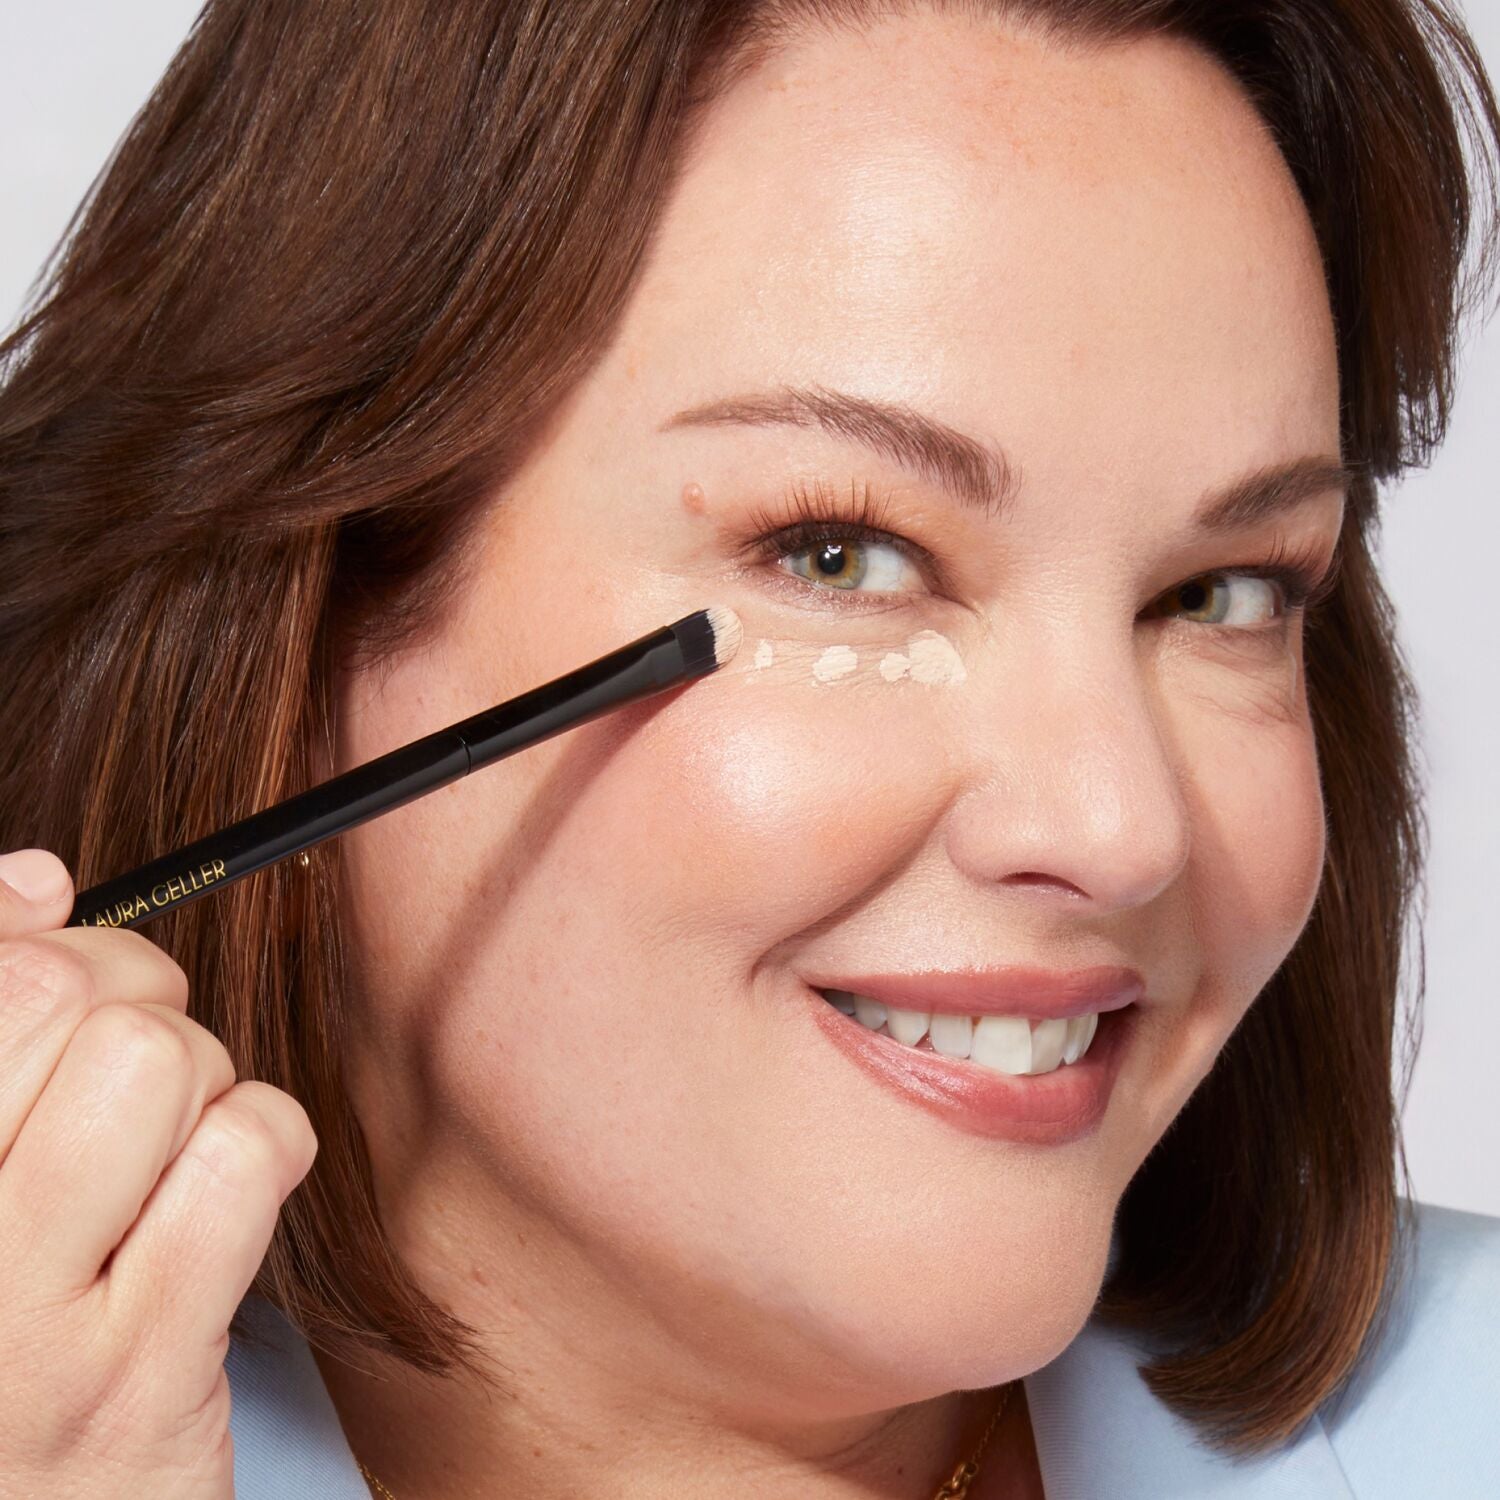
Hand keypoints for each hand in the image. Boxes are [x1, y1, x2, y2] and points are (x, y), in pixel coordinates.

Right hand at [0, 848, 317, 1498]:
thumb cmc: (5, 1325)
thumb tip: (39, 878)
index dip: (44, 941)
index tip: (62, 979)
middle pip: (69, 989)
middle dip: (134, 993)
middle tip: (126, 1072)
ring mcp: (15, 1326)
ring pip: (164, 1058)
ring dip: (196, 1083)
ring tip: (159, 1155)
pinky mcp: (135, 1380)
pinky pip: (247, 1153)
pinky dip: (259, 1149)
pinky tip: (214, 1210)